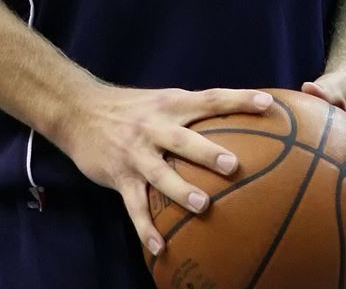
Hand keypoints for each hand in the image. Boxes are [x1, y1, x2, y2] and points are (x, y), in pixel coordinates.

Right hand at [63, 81, 274, 256]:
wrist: (78, 110)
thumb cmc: (130, 108)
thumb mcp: (162, 100)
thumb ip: (191, 112)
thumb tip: (236, 123)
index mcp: (171, 104)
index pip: (210, 98)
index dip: (239, 99)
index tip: (267, 104)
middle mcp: (154, 126)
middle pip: (183, 139)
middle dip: (207, 152)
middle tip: (232, 165)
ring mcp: (135, 152)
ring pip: (160, 174)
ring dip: (181, 191)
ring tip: (203, 206)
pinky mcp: (118, 176)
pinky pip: (134, 206)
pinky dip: (146, 228)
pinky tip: (160, 247)